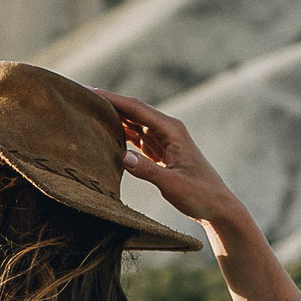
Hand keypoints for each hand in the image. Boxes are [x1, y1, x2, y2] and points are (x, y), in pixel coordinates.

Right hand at [99, 88, 300, 300]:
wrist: (218, 208)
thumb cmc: (200, 196)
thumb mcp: (172, 185)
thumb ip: (147, 171)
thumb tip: (122, 157)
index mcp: (172, 131)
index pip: (136, 109)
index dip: (112, 99)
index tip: (89, 92)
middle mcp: (169, 131)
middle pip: (133, 111)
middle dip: (109, 103)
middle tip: (82, 97)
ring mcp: (166, 141)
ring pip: (135, 124)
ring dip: (114, 117)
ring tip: (89, 112)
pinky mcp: (163, 153)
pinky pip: (138, 138)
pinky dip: (122, 134)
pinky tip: (106, 133)